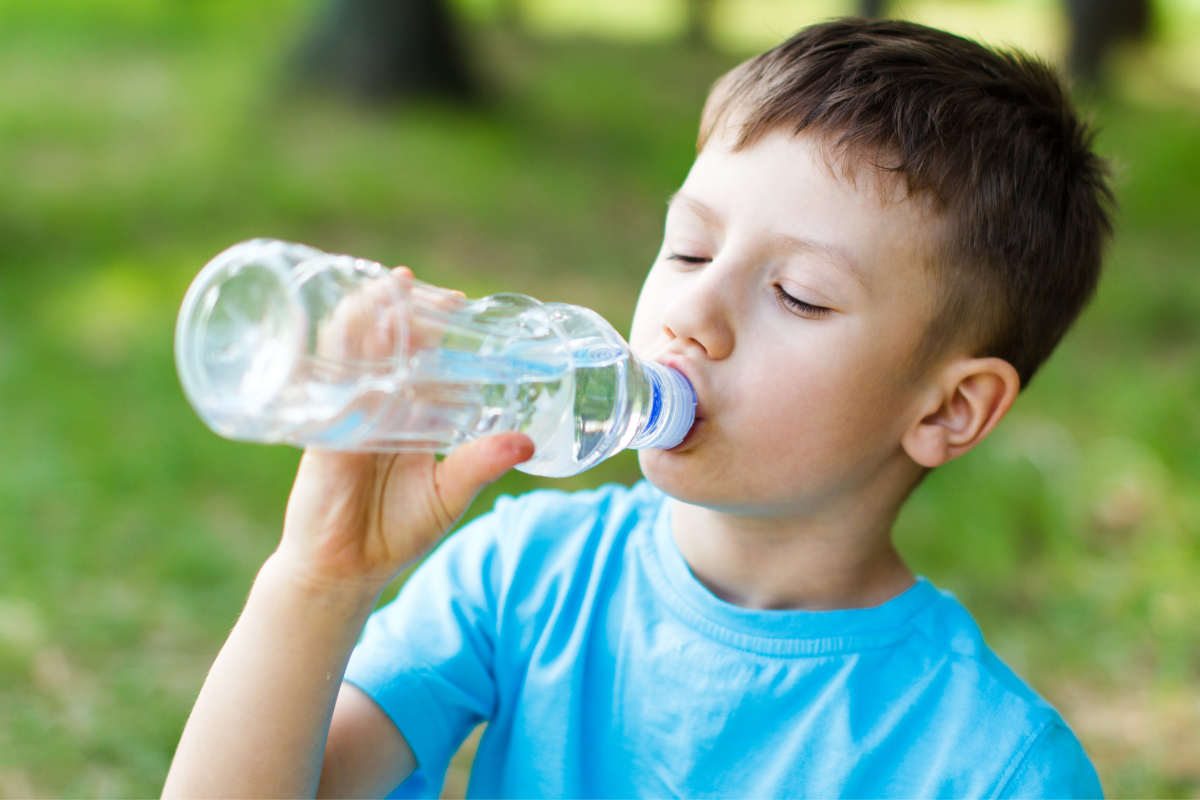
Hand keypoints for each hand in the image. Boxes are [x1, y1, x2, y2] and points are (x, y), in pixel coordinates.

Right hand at [278, 268, 534, 591]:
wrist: (345, 572)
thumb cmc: (396, 530)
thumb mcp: (448, 493)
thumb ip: (481, 464)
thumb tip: (527, 442)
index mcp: (406, 416)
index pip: (419, 360)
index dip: (434, 328)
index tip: (459, 301)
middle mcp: (374, 409)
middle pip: (383, 346)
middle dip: (399, 311)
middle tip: (417, 284)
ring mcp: (346, 417)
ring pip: (352, 356)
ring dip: (366, 319)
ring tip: (386, 289)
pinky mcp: (324, 435)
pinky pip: (329, 388)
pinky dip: (340, 357)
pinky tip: (350, 330)